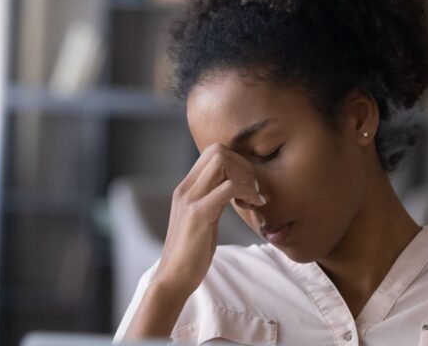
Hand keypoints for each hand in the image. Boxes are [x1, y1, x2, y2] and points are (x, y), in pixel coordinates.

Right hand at [152, 143, 265, 295]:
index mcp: (186, 187)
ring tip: (253, 198)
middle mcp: (185, 188)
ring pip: (221, 162)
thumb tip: (233, 188)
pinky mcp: (199, 214)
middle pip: (218, 150)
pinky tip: (254, 205)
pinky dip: (247, 192)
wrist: (173, 278)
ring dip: (246, 176)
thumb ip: (212, 199)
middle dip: (244, 166)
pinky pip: (228, 188)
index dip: (237, 163)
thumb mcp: (203, 218)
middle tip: (254, 189)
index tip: (247, 185)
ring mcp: (190, 199)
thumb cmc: (191, 252)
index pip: (212, 152)